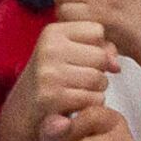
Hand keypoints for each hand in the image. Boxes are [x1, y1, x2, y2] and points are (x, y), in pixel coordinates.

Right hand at [0, 14, 114, 140]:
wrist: (24, 109)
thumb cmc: (53, 78)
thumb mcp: (71, 54)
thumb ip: (100, 49)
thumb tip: (116, 65)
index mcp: (53, 32)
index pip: (97, 30)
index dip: (98, 47)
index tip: (81, 58)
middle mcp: (49, 48)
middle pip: (101, 56)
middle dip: (99, 71)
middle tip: (79, 79)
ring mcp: (49, 72)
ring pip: (99, 79)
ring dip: (96, 90)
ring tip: (77, 91)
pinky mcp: (52, 97)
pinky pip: (93, 99)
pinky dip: (91, 104)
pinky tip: (75, 103)